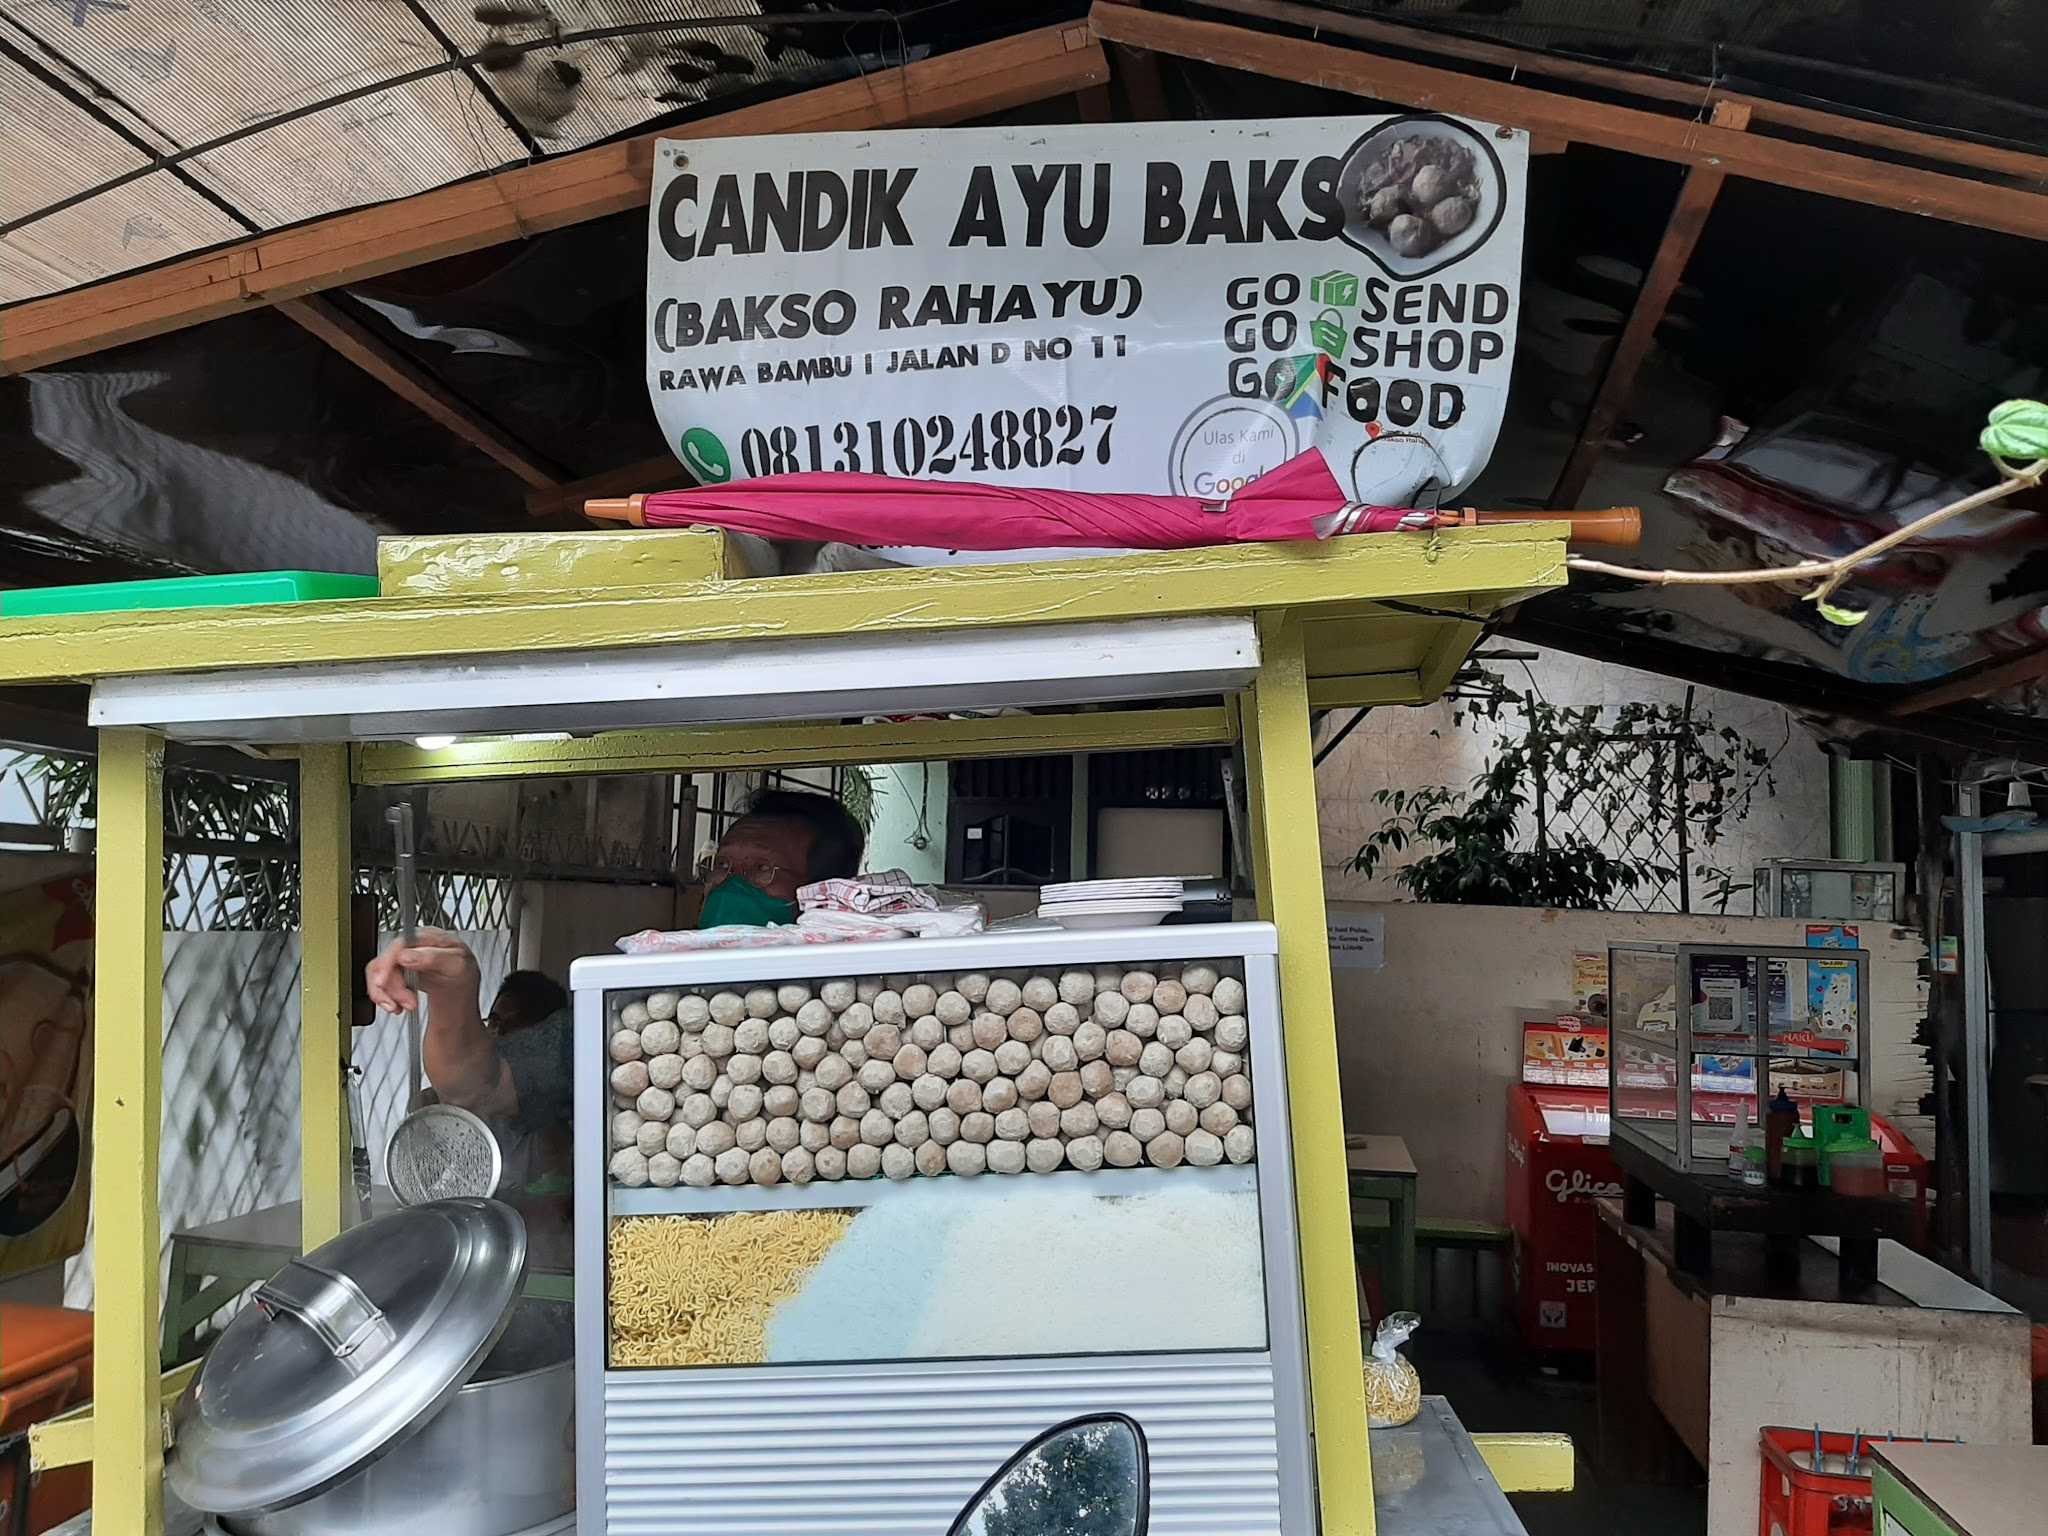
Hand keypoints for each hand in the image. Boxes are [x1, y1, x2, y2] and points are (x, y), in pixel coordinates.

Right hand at [365, 927, 480, 1014]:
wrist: (460, 988)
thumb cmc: (462, 972)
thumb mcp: (457, 965)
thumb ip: (433, 958)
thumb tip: (405, 956)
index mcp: (427, 937)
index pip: (399, 945)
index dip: (387, 964)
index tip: (383, 982)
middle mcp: (410, 945)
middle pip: (385, 962)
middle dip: (393, 987)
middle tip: (408, 1003)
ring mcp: (401, 957)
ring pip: (377, 974)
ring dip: (387, 995)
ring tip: (404, 1007)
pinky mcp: (394, 971)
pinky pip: (379, 984)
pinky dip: (385, 998)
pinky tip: (397, 1006)